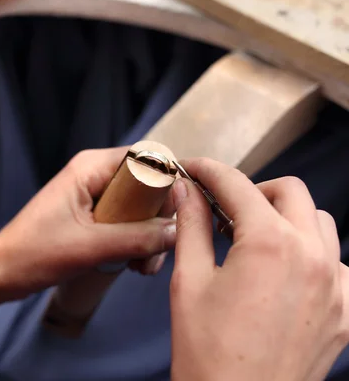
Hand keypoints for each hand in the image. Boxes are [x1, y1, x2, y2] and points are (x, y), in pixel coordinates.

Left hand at [0, 146, 176, 299]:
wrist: (2, 273)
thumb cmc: (35, 254)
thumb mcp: (90, 247)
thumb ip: (137, 238)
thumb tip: (178, 231)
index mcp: (91, 167)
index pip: (148, 159)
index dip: (169, 186)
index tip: (178, 220)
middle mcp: (95, 174)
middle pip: (148, 186)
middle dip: (158, 220)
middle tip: (155, 254)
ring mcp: (94, 195)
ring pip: (140, 208)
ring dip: (148, 237)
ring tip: (142, 268)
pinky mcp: (92, 215)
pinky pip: (126, 221)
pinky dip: (134, 242)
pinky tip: (132, 266)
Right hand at [170, 158, 348, 380]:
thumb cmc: (206, 350)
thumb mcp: (189, 281)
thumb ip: (192, 225)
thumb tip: (187, 190)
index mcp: (271, 244)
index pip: (237, 185)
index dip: (210, 171)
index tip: (194, 169)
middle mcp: (314, 257)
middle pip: (289, 192)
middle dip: (252, 189)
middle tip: (222, 207)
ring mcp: (338, 286)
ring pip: (319, 223)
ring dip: (286, 218)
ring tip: (253, 238)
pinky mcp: (346, 313)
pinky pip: (338, 264)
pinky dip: (312, 255)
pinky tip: (284, 273)